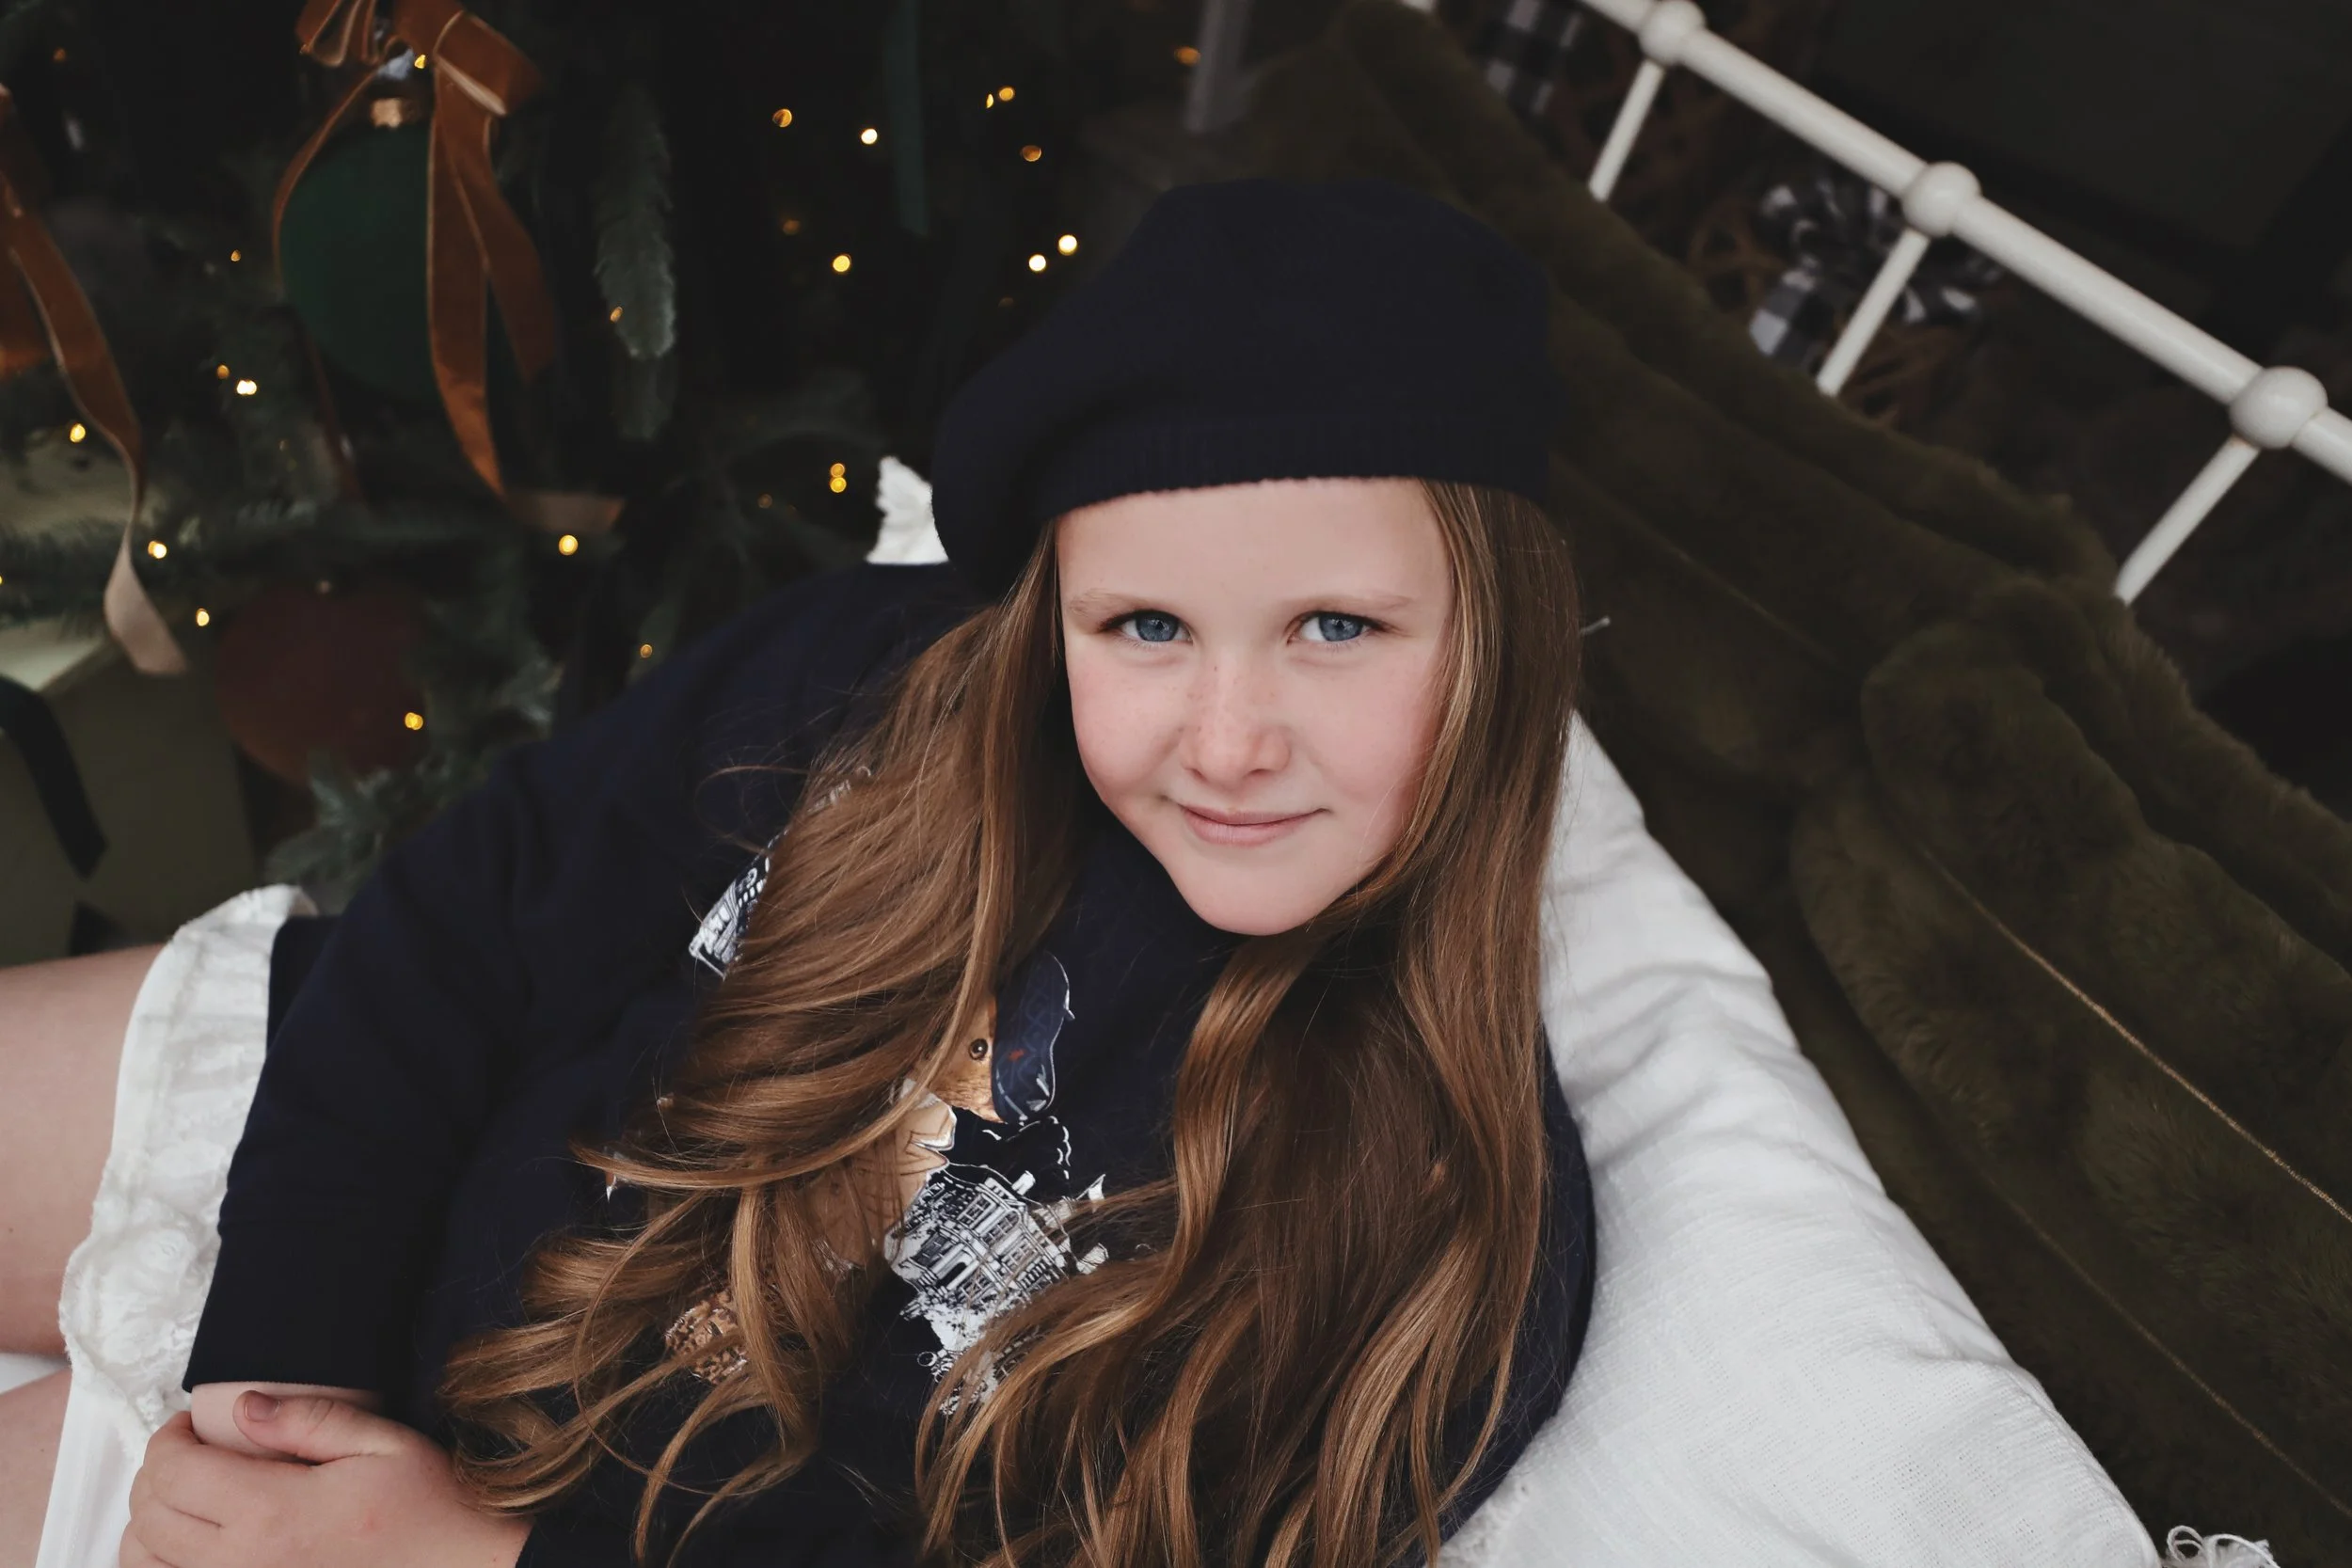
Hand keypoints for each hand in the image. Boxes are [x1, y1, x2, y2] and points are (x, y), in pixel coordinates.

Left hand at [121, 1394, 530, 1567]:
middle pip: (148, 1516)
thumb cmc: (430, 1510)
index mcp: (273, 1512)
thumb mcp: (383, 1443)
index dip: (168, 1438)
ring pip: (144, 1563)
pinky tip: (190, 1545)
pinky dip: (161, 1565)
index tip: (190, 1424)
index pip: (172, 1472)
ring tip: (185, 1499)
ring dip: (148, 1525)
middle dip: (156, 1473)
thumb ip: (309, 1420)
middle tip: (189, 1453)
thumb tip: (244, 1407)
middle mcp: (243, 1562)